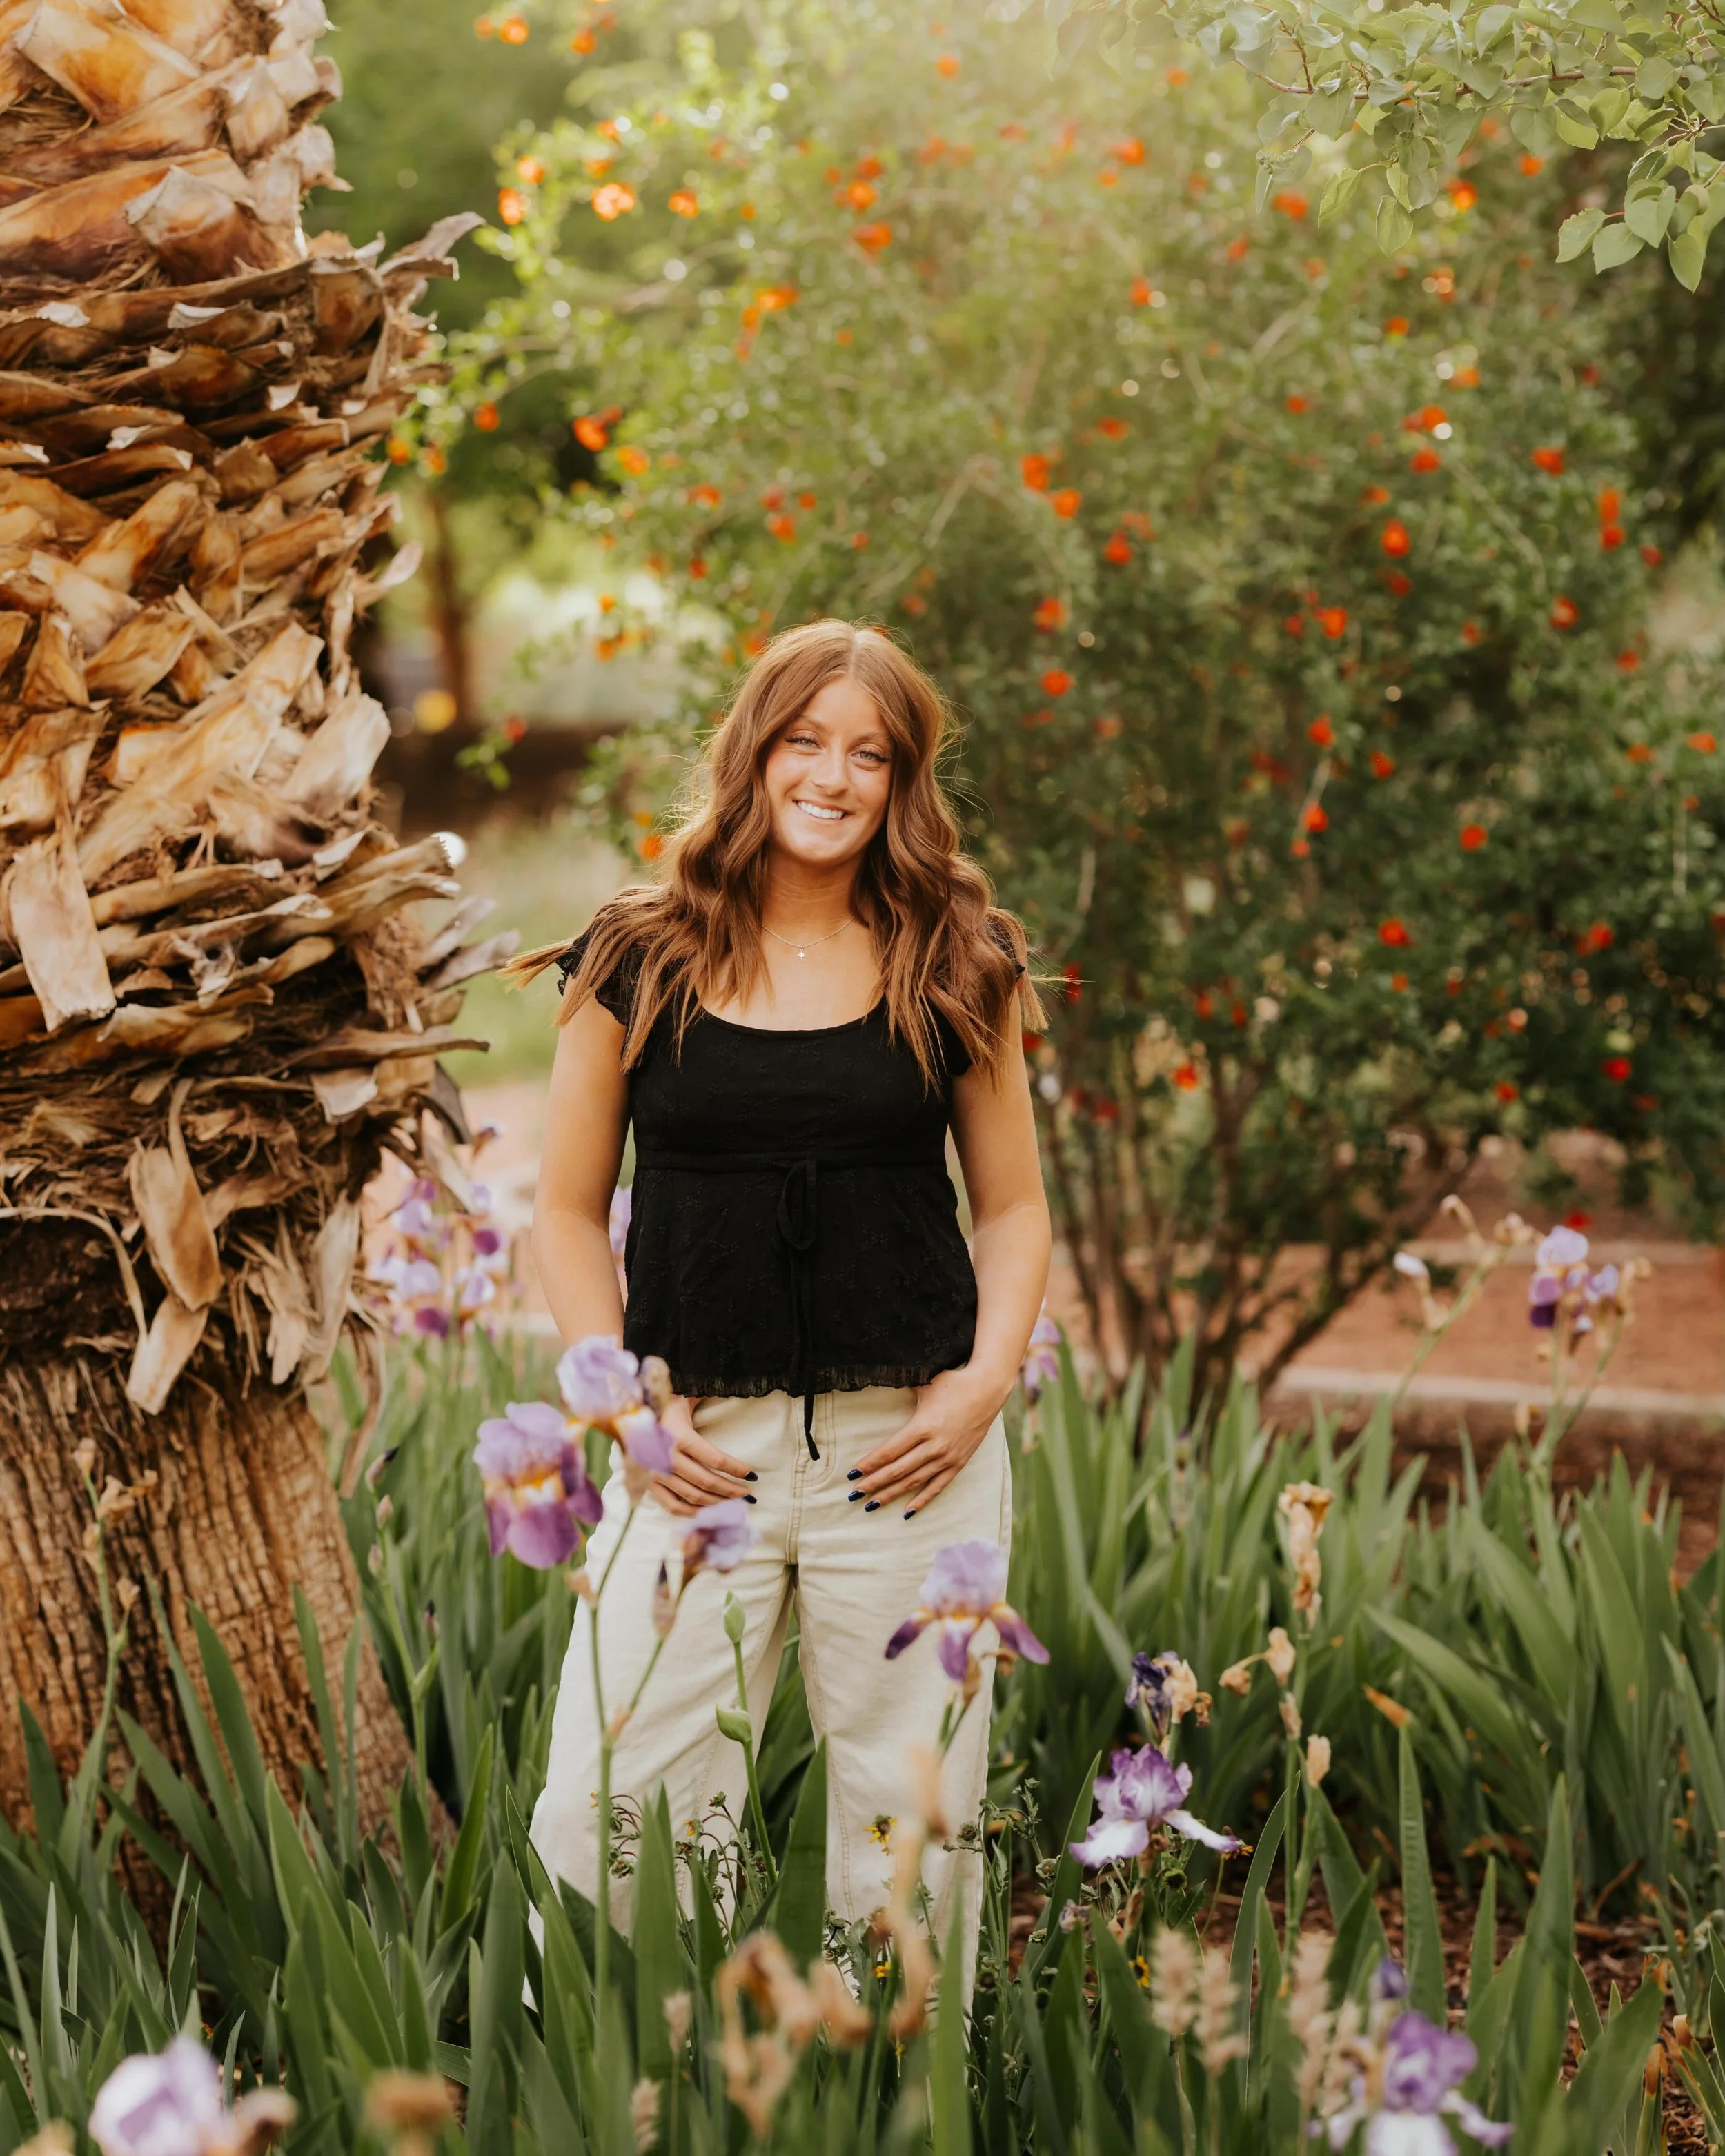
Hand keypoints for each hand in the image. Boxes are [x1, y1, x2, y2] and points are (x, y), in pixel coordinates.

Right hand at [649, 1396, 757, 1517]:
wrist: (625, 1415)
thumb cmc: (661, 1406)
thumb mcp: (683, 1398)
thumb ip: (704, 1397)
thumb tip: (730, 1387)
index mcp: (677, 1435)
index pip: (714, 1459)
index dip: (736, 1468)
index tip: (752, 1474)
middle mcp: (665, 1457)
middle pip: (706, 1481)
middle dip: (731, 1490)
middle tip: (747, 1494)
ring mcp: (654, 1474)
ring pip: (692, 1496)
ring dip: (716, 1502)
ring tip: (733, 1503)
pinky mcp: (647, 1485)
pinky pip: (671, 1505)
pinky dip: (690, 1511)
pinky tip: (706, 1510)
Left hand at [847, 1368, 1000, 1517]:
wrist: (988, 1390)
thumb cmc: (953, 1383)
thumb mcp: (925, 1383)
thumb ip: (901, 1385)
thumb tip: (879, 1377)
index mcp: (923, 1426)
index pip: (890, 1451)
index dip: (870, 1464)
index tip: (853, 1474)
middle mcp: (935, 1446)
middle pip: (898, 1471)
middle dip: (873, 1483)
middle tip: (854, 1494)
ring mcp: (948, 1457)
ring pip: (914, 1482)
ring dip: (891, 1494)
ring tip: (871, 1504)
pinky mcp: (959, 1463)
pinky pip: (937, 1486)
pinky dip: (922, 1500)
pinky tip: (907, 1512)